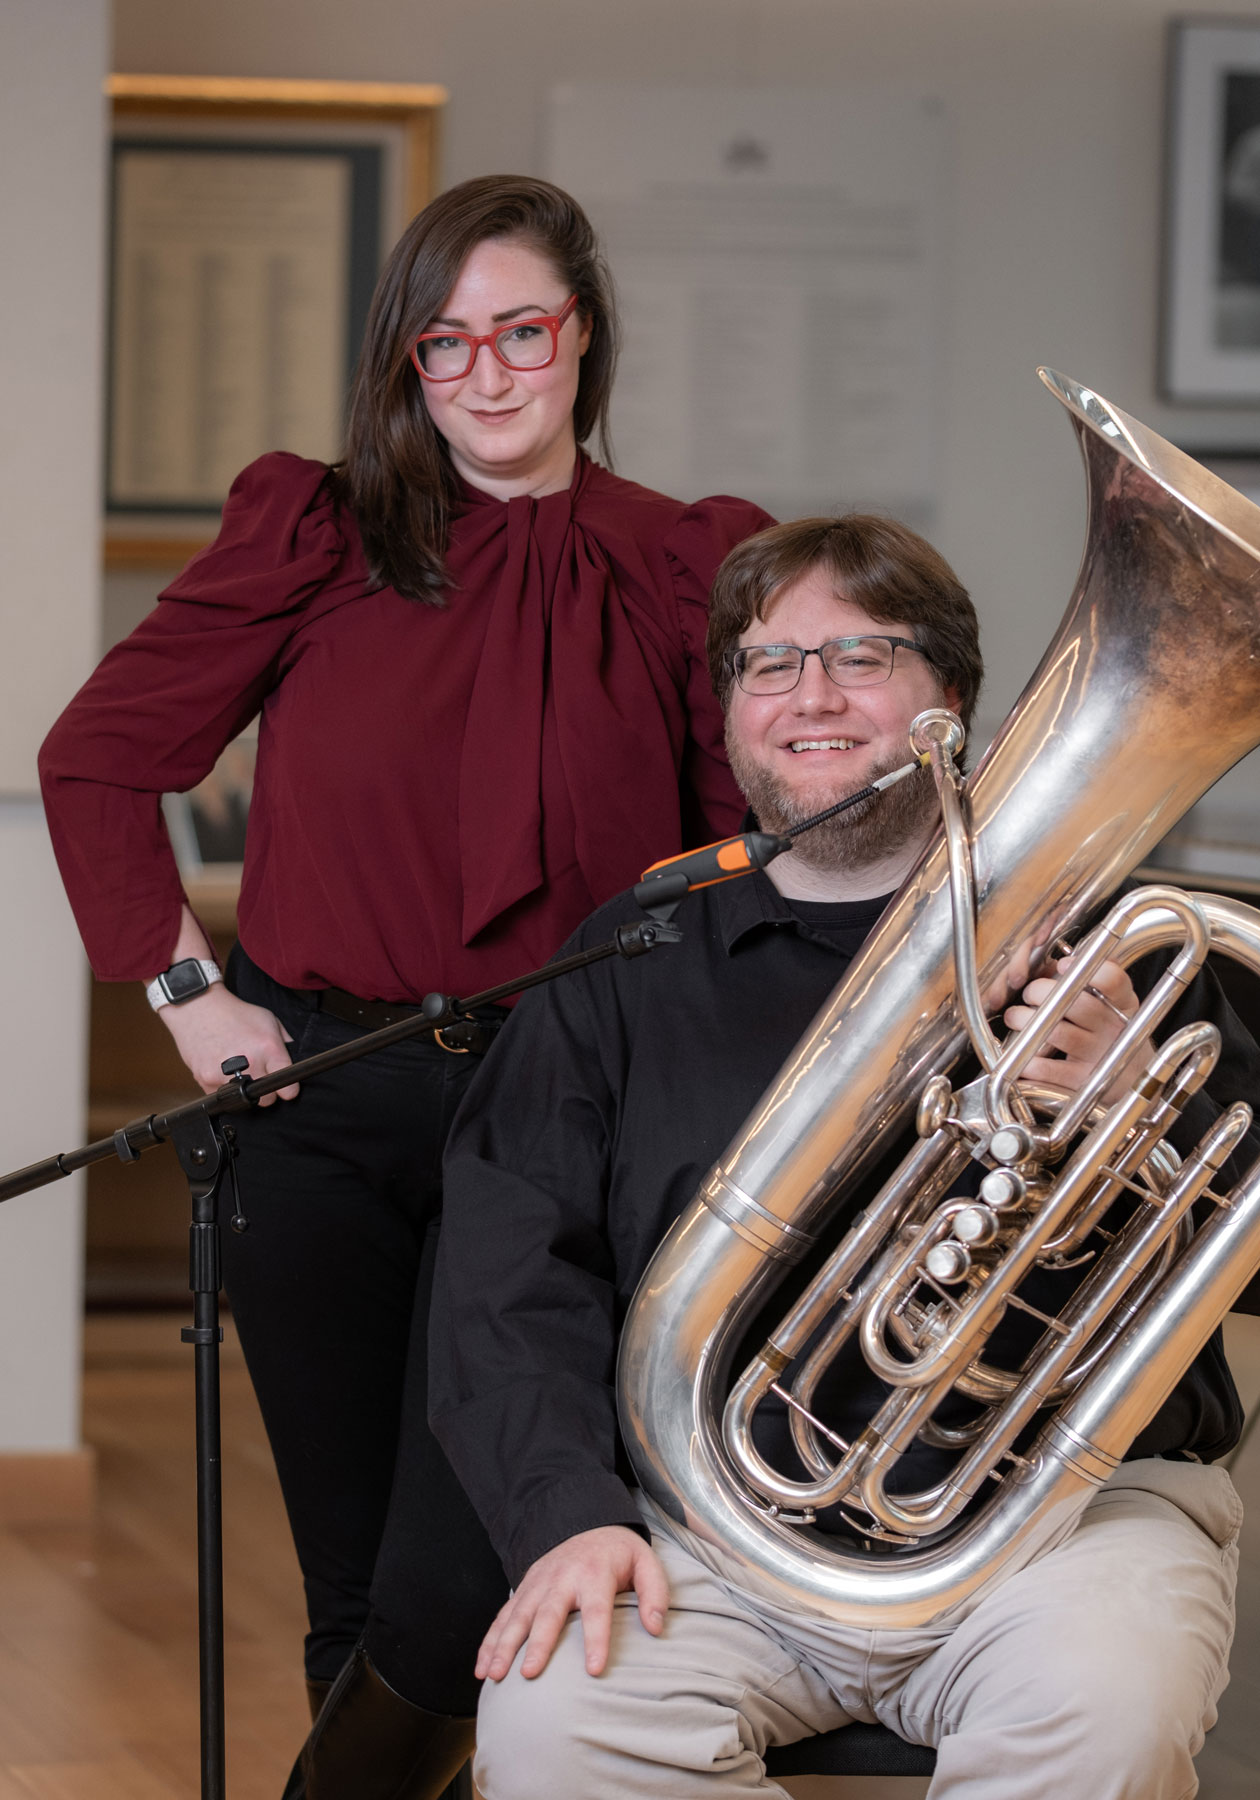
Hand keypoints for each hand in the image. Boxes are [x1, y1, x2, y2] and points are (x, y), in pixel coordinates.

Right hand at [158, 983, 297, 1102]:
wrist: (198, 1008)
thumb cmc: (234, 1013)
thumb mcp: (269, 1020)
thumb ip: (285, 1043)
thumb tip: (295, 1063)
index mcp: (268, 1048)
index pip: (289, 1089)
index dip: (289, 1090)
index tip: (287, 1088)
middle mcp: (249, 1063)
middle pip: (267, 1100)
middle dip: (267, 1090)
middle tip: (260, 1074)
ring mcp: (226, 1075)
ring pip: (244, 1102)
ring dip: (245, 1090)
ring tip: (240, 1070)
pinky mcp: (206, 1081)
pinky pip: (222, 1097)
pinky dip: (224, 1088)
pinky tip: (222, 1070)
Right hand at [476, 1526, 668, 1682]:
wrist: (588, 1523)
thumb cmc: (619, 1554)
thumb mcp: (646, 1563)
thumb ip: (655, 1594)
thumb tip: (656, 1628)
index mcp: (595, 1574)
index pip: (596, 1609)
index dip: (596, 1639)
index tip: (594, 1669)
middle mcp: (562, 1577)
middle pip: (549, 1614)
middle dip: (538, 1644)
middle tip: (529, 1673)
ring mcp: (539, 1583)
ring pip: (518, 1616)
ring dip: (504, 1645)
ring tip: (494, 1675)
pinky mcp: (524, 1588)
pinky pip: (503, 1615)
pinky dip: (490, 1640)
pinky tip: (482, 1666)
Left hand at [1002, 952, 1150, 1100]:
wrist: (1131, 1081)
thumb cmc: (1111, 1034)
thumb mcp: (1116, 1004)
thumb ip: (1097, 978)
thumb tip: (1068, 957)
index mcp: (1123, 1004)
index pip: (1114, 980)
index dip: (1087, 969)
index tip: (1063, 965)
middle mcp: (1114, 1028)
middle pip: (1077, 1003)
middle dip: (1040, 992)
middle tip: (1028, 994)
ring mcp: (1100, 1055)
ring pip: (1057, 1032)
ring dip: (1025, 1020)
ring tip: (1014, 1017)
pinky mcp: (1083, 1081)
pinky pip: (1048, 1068)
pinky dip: (1028, 1058)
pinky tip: (1020, 1050)